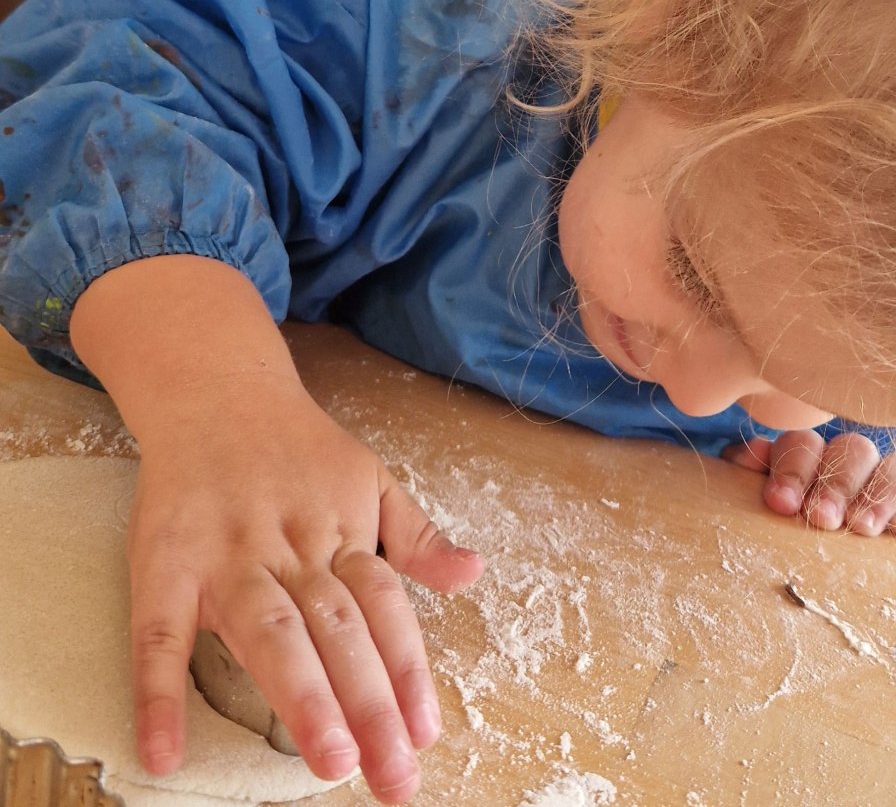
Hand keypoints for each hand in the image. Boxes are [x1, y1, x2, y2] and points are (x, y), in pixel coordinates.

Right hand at [127, 380, 483, 803]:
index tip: (426, 734)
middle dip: (369, 704)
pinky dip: (159, 691)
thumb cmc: (299, 449)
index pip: (384, 609)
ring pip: (269, 631)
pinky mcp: (164, 563)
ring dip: (302, 694)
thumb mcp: (370, 478)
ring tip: (331, 759)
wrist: (218, 392)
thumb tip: (473, 573)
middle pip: (337, 630)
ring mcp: (226, 556)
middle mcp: (289, 547)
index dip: (407, 670)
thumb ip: (416, 535)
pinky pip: (159, 632)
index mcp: (341, 532)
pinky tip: (165, 750)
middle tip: (392, 775)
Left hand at [722, 430, 895, 537]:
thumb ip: (747, 478)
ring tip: (860, 527)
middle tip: (820, 517)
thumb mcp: (763, 502)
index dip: (792, 468)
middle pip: (853, 449)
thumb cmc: (783, 529)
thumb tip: (744, 458)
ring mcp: (888, 486)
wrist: (823, 566)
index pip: (804, 442)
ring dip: (877, 496)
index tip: (781, 502)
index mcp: (809, 455)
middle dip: (834, 483)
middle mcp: (851, 463)